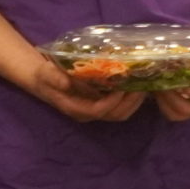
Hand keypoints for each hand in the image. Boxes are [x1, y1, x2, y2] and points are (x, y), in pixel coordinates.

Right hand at [23, 59, 144, 123]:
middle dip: (130, 102)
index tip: (122, 87)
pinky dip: (132, 99)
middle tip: (142, 85)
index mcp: (75, 108)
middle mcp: (88, 113)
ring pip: (121, 113)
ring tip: (145, 85)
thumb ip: (54, 78)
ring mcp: (96, 110)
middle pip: (114, 115)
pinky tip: (139, 85)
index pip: (98, 110)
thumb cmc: (46, 76)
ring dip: (135, 102)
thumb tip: (66, 82)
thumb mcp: (46, 74)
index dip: (112, 101)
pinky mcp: (102, 104)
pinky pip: (121, 107)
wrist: (44, 80)